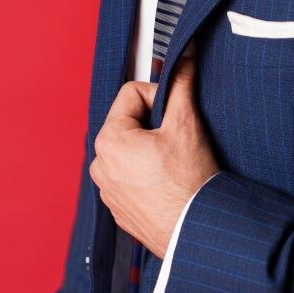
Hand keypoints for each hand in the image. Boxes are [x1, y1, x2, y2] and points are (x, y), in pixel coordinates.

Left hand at [89, 54, 219, 258]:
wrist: (194, 234)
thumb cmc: (188, 183)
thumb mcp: (186, 123)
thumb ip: (181, 84)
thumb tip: (184, 58)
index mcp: (108, 140)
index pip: (132, 93)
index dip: (159, 97)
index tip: (176, 113)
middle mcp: (100, 165)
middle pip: (131, 121)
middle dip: (155, 124)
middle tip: (178, 139)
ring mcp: (108, 190)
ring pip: (132, 149)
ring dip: (152, 149)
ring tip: (176, 163)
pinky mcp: (119, 209)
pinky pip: (132, 176)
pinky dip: (149, 173)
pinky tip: (170, 182)